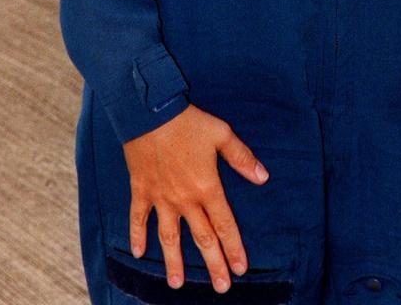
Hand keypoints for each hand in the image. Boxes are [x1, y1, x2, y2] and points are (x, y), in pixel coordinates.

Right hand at [123, 103, 268, 293]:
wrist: (150, 113)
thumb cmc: (189, 122)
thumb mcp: (222, 135)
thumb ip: (242, 158)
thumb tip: (263, 177)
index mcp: (207, 187)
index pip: (225, 224)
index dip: (234, 247)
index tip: (241, 268)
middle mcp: (185, 199)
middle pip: (202, 238)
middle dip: (213, 264)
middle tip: (221, 288)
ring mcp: (161, 198)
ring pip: (169, 237)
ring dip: (174, 262)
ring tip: (177, 284)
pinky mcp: (141, 190)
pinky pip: (138, 218)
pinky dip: (137, 236)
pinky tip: (138, 253)